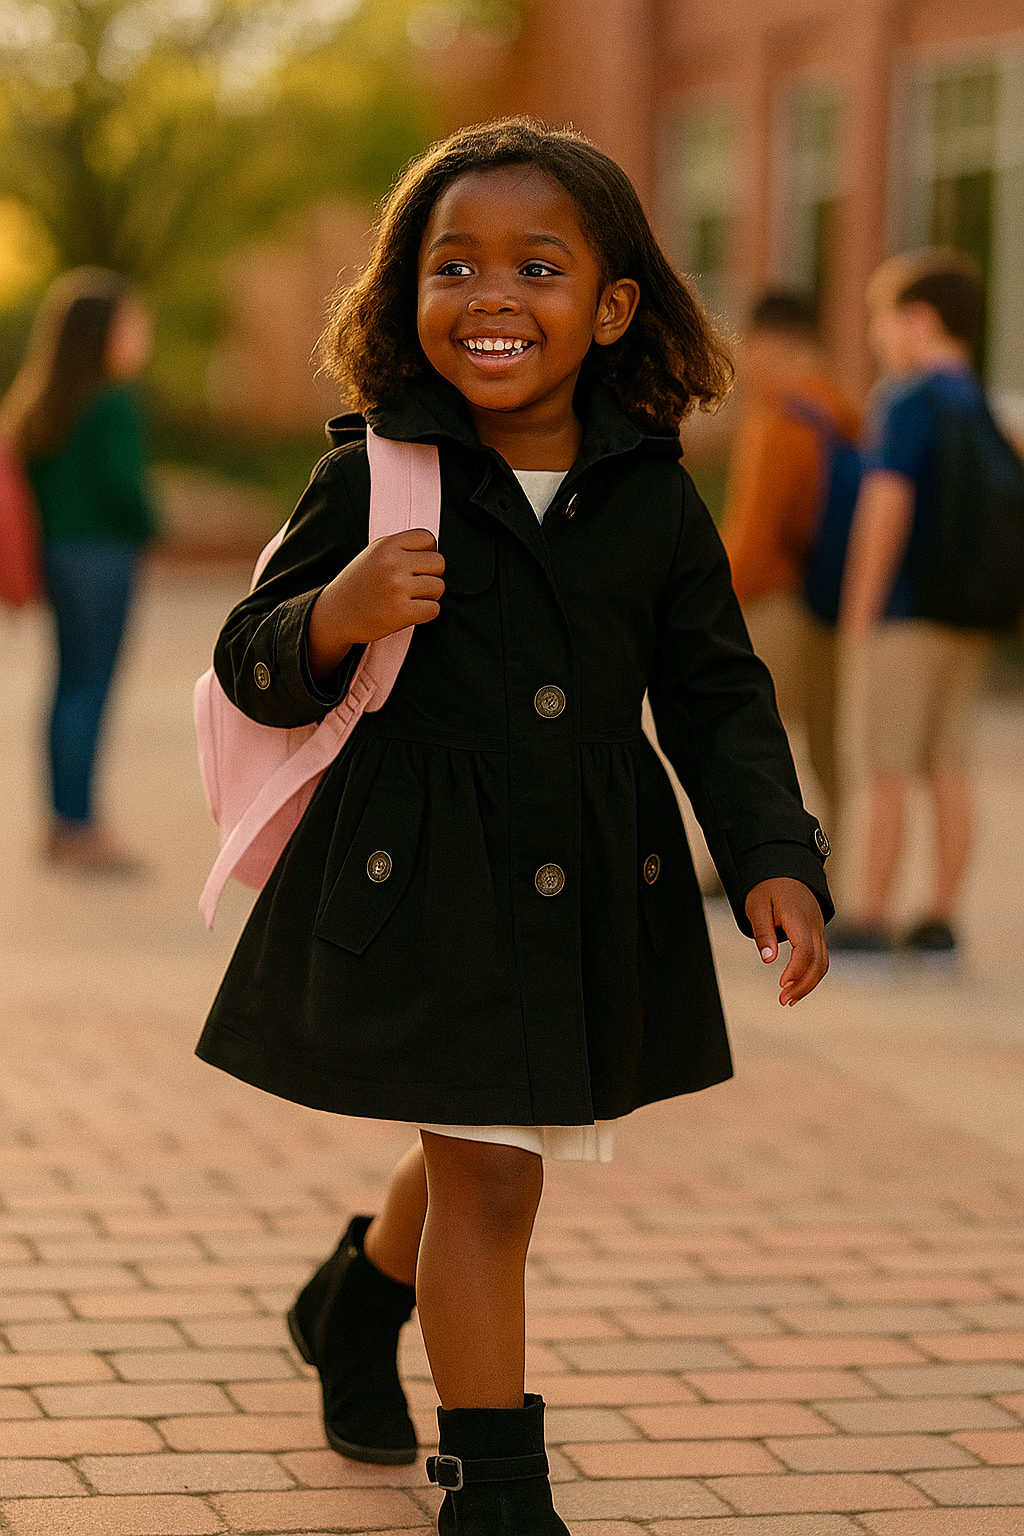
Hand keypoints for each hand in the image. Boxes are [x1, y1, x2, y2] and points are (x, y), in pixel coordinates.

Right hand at [308, 529, 444, 682]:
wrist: (336, 613)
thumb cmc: (360, 584)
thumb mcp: (374, 554)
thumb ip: (402, 548)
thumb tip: (436, 551)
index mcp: (387, 545)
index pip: (428, 538)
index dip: (428, 553)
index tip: (417, 565)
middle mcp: (392, 563)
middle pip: (439, 563)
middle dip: (432, 575)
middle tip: (415, 585)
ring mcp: (396, 587)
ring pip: (439, 587)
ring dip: (429, 596)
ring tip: (410, 599)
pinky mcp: (400, 612)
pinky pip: (433, 609)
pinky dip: (426, 613)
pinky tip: (409, 612)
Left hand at [745, 877, 828, 1005]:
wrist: (783, 868)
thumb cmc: (766, 887)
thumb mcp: (757, 906)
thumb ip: (763, 932)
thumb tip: (768, 960)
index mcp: (799, 917)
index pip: (805, 950)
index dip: (796, 970)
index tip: (781, 983)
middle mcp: (814, 925)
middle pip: (819, 962)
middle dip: (804, 985)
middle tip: (784, 1001)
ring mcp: (818, 929)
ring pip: (823, 962)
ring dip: (809, 983)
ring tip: (789, 999)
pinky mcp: (816, 932)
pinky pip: (820, 957)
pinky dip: (811, 973)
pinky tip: (796, 986)